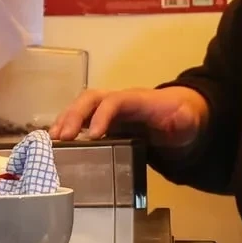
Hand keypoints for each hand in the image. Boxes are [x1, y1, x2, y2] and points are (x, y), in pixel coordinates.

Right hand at [49, 85, 207, 144]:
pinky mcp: (105, 121)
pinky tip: (58, 143)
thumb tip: (180, 121)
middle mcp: (119, 100)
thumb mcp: (188, 120)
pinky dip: (68, 127)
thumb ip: (184, 120)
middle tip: (61, 138)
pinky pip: (82, 119)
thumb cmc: (182, 118)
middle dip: (74, 116)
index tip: (92, 137)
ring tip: (53, 140)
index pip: (115, 101)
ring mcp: (109, 109)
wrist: (182, 116)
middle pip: (91, 100)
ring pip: (82, 107)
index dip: (102, 116)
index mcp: (138, 100)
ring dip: (65, 120)